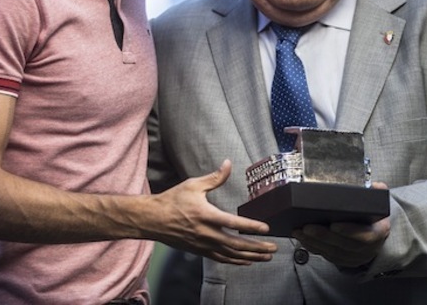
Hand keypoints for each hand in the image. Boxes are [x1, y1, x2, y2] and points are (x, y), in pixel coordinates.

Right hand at [150, 159, 276, 264]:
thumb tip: (227, 164)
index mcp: (206, 215)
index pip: (233, 223)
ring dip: (251, 256)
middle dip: (257, 247)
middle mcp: (206, 233)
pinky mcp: (200, 251)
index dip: (251, 226)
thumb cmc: (172, 201)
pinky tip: (246, 261)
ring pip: (231, 255)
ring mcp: (203, 245)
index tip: (265, 228)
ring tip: (266, 256)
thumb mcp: (193, 185)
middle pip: (236, 244)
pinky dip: (236, 261)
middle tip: (273, 247)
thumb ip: (214, 177)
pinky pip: (221, 259)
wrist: (153, 219)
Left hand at [293, 182, 389, 268]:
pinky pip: (326, 256)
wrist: (375, 235)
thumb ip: (377, 194)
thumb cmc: (373, 218)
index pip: (365, 236)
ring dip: (313, 242)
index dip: (349, 231)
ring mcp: (354, 256)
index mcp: (378, 233)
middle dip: (323, 236)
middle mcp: (367, 249)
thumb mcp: (378, 205)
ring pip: (333, 252)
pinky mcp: (342, 260)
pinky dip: (312, 247)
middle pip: (344, 245)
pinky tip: (302, 239)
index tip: (334, 225)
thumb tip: (377, 186)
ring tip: (299, 231)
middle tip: (307, 227)